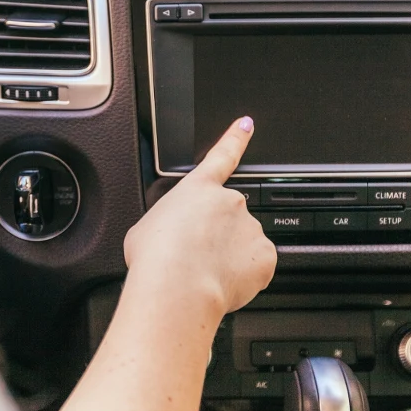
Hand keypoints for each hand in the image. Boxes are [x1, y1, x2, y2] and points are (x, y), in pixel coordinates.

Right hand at [123, 117, 276, 315]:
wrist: (177, 286)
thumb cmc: (156, 257)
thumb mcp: (146, 227)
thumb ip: (167, 221)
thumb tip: (168, 236)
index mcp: (199, 189)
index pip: (222, 155)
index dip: (235, 138)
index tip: (247, 125)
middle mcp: (230, 202)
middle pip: (229, 218)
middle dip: (217, 237)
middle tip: (196, 260)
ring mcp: (250, 228)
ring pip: (243, 244)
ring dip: (228, 258)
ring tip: (203, 276)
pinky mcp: (264, 256)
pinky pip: (256, 267)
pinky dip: (244, 276)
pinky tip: (222, 284)